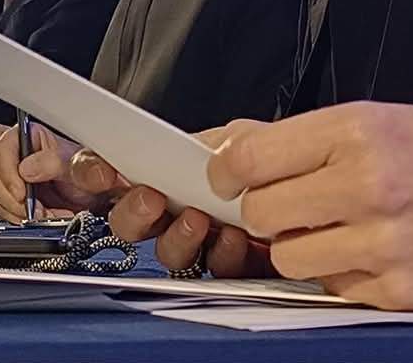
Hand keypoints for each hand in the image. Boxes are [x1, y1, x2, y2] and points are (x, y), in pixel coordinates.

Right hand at [0, 122, 108, 223]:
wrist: (91, 192)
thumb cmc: (84, 171)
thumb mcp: (75, 163)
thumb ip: (54, 162)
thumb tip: (26, 169)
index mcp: (28, 136)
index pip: (2, 151)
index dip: (9, 174)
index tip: (23, 194)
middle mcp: (14, 154)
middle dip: (15, 200)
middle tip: (37, 210)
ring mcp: (8, 176)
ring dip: (18, 211)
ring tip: (45, 214)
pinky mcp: (8, 196)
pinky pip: (2, 210)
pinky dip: (20, 218)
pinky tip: (40, 217)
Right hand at [99, 125, 272, 276]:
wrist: (317, 201)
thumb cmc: (277, 166)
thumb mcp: (246, 139)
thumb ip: (214, 144)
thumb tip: (188, 152)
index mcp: (167, 174)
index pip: (112, 173)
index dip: (95, 172)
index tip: (103, 171)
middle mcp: (176, 211)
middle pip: (129, 223)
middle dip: (133, 212)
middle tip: (152, 198)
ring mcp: (200, 243)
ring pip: (167, 253)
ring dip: (177, 237)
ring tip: (198, 220)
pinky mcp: (229, 271)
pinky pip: (211, 273)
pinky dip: (220, 256)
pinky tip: (233, 239)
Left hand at [208, 103, 412, 309]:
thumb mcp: (395, 118)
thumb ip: (317, 137)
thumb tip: (244, 144)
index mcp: (363, 131)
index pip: (253, 157)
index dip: (228, 169)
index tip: (228, 174)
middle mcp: (368, 185)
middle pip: (262, 212)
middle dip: (267, 210)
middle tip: (292, 203)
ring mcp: (382, 244)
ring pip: (290, 258)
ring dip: (301, 247)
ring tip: (336, 229)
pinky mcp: (398, 290)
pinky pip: (334, 289)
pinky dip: (343, 274)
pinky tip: (374, 251)